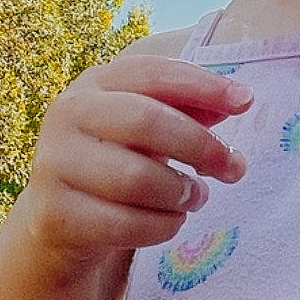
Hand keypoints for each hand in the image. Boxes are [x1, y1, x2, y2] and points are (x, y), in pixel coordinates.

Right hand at [18, 56, 251, 275]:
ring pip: (136, 179)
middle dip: (200, 146)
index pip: (152, 73)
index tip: (246, 102)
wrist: (60, 221)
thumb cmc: (117, 162)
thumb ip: (187, 110)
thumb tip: (238, 100)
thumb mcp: (148, 129)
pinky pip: (125, 224)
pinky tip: (170, 221)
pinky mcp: (55, 215)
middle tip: (234, 168)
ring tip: (196, 197)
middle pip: (145, 122)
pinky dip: (162, 226)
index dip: (202, 85)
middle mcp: (66, 115)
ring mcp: (54, 165)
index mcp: (94, 83)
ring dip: (182, 193)